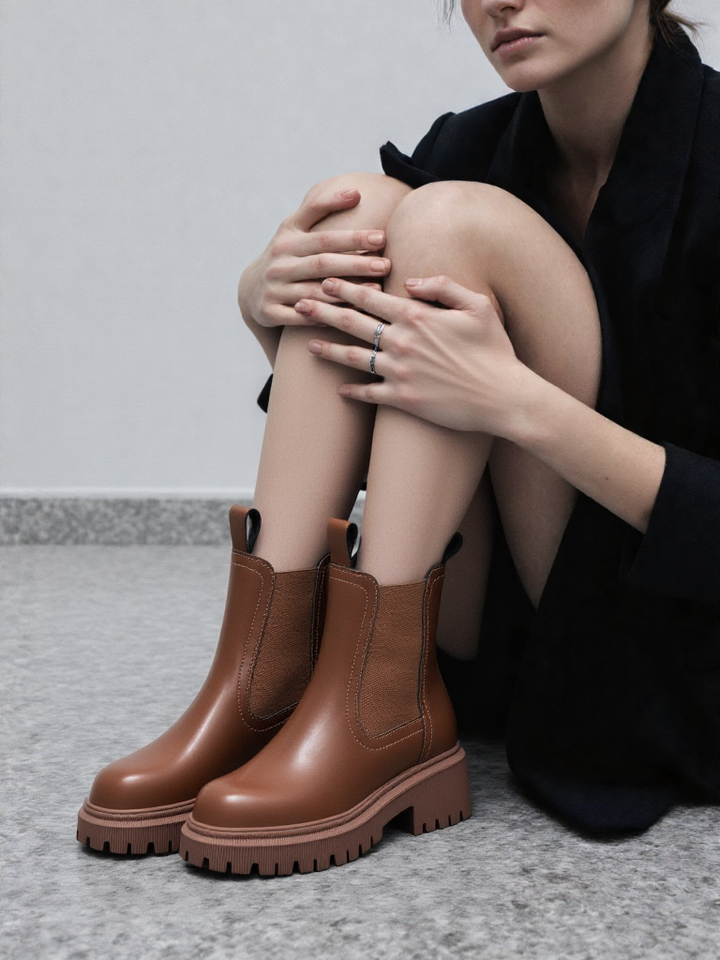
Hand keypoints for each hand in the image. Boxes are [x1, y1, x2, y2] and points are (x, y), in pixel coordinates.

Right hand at [238, 185, 390, 328]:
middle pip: (322, 264)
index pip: (324, 238)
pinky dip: (325, 316)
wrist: (251, 288)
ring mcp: (273, 289)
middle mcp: (279, 264)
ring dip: (345, 293)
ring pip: (313, 293)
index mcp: (287, 240)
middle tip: (386, 265)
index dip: (352, 237)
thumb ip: (321, 207)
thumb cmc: (286, 253)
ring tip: (377, 290)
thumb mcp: (295, 227)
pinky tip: (350, 316)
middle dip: (355, 264)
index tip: (382, 237)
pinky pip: (302, 318)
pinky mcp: (270, 313)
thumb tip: (356, 191)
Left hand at [297, 275, 530, 435]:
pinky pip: (369, 393)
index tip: (323, 280)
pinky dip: (352, 391)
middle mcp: (402, 343)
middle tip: (299, 305)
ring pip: (354, 358)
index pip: (370, 298)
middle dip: (323, 312)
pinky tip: (338, 389)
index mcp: (417, 317)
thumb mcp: (478, 306)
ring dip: (329, 350)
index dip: (344, 288)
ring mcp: (400, 372)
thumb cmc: (495, 350)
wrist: (504, 397)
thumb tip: (410, 282)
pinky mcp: (404, 400)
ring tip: (308, 345)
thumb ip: (442, 286)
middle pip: (353, 323)